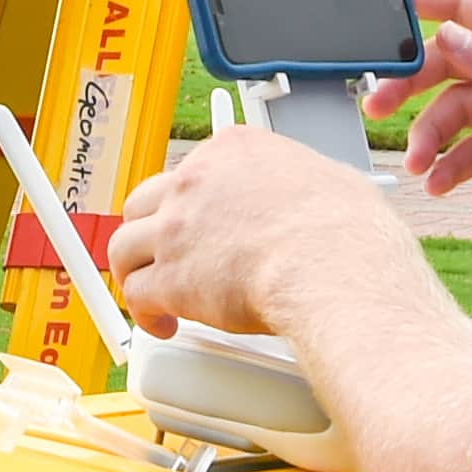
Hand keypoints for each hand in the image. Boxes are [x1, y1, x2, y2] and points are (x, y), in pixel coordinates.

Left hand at [106, 125, 410, 341]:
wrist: (332, 268)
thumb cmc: (346, 232)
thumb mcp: (333, 180)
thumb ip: (304, 184)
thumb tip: (318, 197)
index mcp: (234, 150)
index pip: (193, 170)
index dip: (191, 203)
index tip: (197, 221)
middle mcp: (197, 181)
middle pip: (146, 203)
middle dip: (150, 231)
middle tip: (164, 254)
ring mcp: (176, 228)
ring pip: (125, 245)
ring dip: (134, 270)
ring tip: (150, 291)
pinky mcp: (169, 277)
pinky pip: (136, 293)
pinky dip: (145, 312)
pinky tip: (162, 321)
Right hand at [363, 0, 471, 222]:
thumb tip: (446, 36)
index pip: (469, 7)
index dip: (424, 2)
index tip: (379, 6)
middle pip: (451, 65)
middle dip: (411, 84)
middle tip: (376, 106)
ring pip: (459, 114)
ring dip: (431, 137)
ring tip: (418, 166)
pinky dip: (455, 167)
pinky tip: (441, 184)